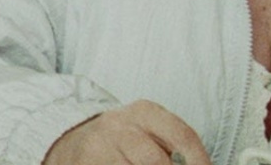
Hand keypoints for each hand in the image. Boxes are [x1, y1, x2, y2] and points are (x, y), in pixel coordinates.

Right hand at [43, 100, 210, 164]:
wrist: (72, 143)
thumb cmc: (123, 141)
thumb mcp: (148, 131)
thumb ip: (173, 145)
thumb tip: (199, 164)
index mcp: (143, 112)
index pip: (182, 135)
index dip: (199, 160)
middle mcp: (119, 126)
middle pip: (156, 161)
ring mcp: (98, 148)